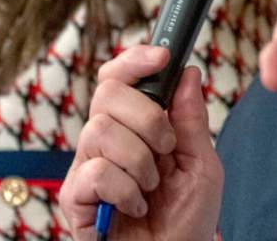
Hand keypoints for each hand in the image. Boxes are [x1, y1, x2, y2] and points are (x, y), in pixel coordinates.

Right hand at [61, 45, 222, 240]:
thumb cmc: (185, 220)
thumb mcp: (201, 165)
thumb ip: (191, 121)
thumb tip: (189, 73)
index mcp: (132, 126)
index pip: (118, 78)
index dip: (135, 60)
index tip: (163, 56)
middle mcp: (104, 141)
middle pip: (107, 92)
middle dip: (147, 118)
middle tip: (165, 148)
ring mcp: (87, 168)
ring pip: (100, 130)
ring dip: (139, 161)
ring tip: (150, 187)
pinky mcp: (75, 198)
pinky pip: (96, 172)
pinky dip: (126, 190)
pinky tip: (135, 207)